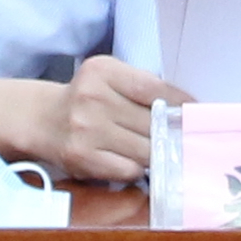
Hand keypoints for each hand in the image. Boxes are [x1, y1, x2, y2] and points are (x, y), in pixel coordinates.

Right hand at [41, 56, 189, 181]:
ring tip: (165, 153)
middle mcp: (93, 98)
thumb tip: (184, 109)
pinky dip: (138, 168)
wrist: (43, 119)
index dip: (180, 104)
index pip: (155, 88)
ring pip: (144, 149)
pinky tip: (137, 163)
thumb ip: (141, 87)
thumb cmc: (86, 97)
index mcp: (103, 71)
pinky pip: (128, 169)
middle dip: (172, 133)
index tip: (196, 113)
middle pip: (152, 122)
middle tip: (187, 139)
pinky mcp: (83, 158)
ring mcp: (87, 130)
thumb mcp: (109, 77)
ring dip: (158, 153)